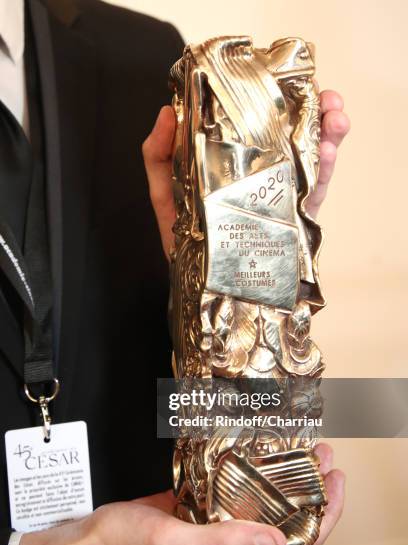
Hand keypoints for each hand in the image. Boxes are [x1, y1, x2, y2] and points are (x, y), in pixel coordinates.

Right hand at [14, 444, 343, 544]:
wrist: (93, 542)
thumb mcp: (173, 541)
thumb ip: (224, 544)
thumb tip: (277, 543)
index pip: (300, 543)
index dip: (326, 514)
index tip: (336, 480)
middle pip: (289, 520)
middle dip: (313, 489)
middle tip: (321, 454)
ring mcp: (217, 525)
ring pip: (266, 504)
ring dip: (286, 478)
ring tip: (297, 448)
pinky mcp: (201, 509)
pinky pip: (237, 492)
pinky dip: (253, 473)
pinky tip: (253, 453)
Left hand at [143, 91, 349, 257]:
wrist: (205, 284)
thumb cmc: (183, 238)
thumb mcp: (165, 193)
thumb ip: (159, 156)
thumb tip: (168, 112)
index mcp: (234, 159)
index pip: (257, 121)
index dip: (274, 96)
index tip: (284, 76)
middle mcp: (261, 171)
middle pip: (293, 133)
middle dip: (314, 109)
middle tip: (324, 95)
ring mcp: (280, 193)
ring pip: (312, 155)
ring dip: (329, 131)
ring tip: (335, 116)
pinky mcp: (295, 217)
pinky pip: (315, 189)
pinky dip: (325, 167)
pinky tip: (327, 149)